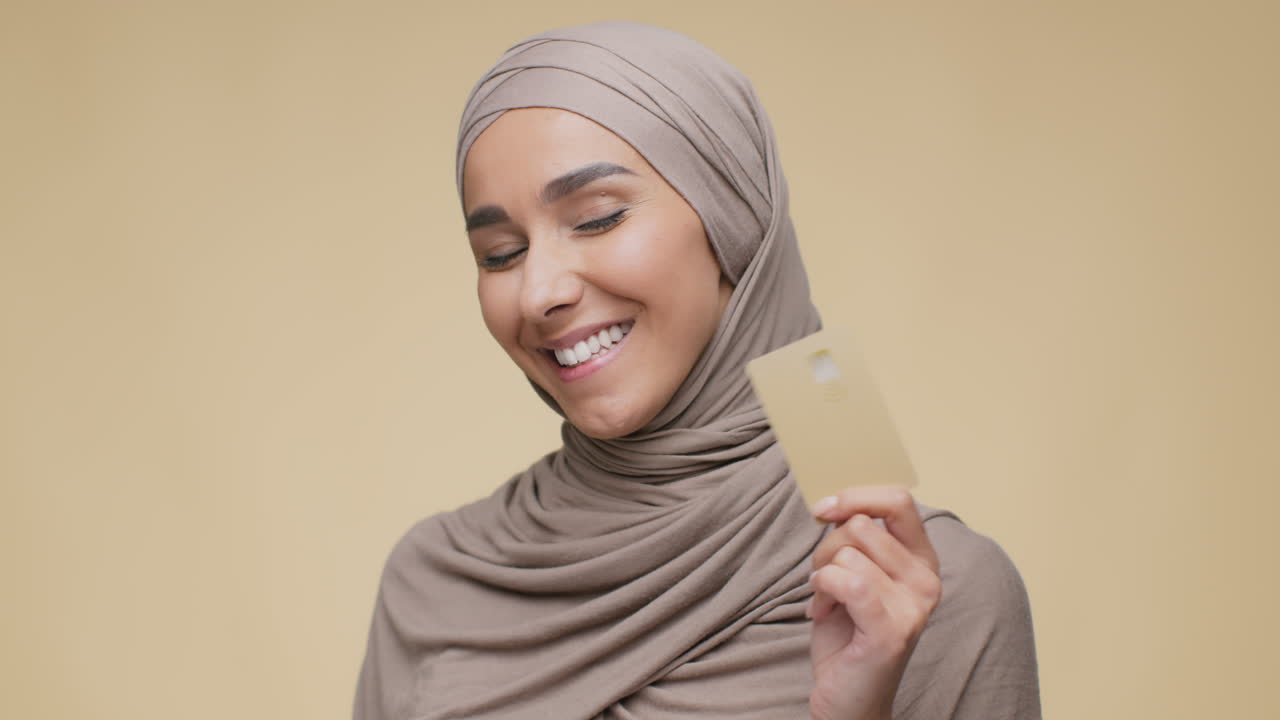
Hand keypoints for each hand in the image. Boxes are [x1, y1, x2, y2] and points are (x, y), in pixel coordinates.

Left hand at [806, 487, 941, 719]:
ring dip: (821, 574)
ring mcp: (914, 606)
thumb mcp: (854, 573)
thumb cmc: (847, 633)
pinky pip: (847, 581)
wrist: (847, 697)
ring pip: (848, 552)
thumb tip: (832, 501)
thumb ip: (855, 539)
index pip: (899, 501)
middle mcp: (927, 580)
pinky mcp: (893, 630)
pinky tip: (823, 610)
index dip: (856, 495)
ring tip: (828, 601)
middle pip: (862, 525)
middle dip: (826, 547)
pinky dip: (823, 589)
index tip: (823, 509)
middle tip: (824, 578)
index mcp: (921, 560)